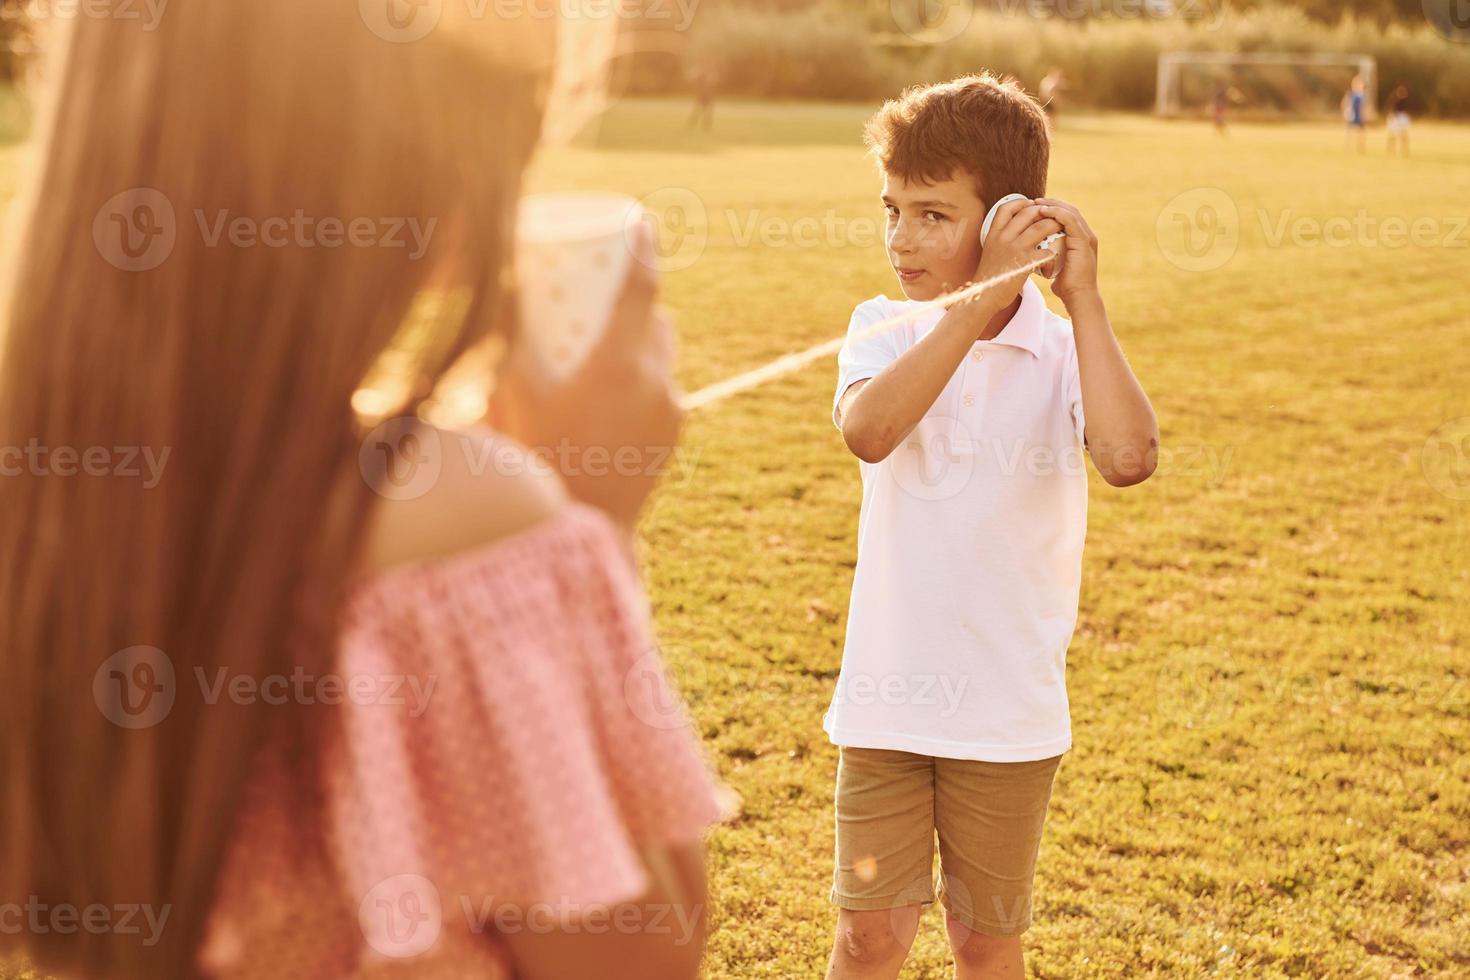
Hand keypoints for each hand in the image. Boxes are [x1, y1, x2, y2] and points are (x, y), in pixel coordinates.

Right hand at [490, 220, 682, 530]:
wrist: (582, 529)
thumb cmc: (535, 461)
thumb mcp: (511, 393)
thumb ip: (504, 337)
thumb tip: (498, 280)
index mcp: (621, 364)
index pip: (642, 288)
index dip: (643, 248)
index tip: (641, 220)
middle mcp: (657, 382)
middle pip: (656, 319)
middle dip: (637, 297)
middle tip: (604, 288)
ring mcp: (671, 410)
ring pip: (663, 355)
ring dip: (642, 338)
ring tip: (607, 335)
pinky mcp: (674, 435)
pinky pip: (664, 388)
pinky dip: (645, 376)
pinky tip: (619, 383)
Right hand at [955, 198, 1064, 314]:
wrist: (983, 297)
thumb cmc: (989, 276)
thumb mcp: (990, 251)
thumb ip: (1001, 239)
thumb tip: (1014, 230)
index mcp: (993, 234)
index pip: (1006, 208)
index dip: (1021, 202)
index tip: (1031, 204)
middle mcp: (1004, 238)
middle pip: (1028, 213)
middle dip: (1044, 212)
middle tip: (1053, 216)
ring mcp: (1015, 250)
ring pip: (1041, 228)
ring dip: (1054, 226)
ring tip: (1061, 230)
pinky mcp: (1025, 264)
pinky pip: (1046, 252)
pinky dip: (1053, 255)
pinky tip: (1053, 259)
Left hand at [1034, 198, 1099, 303]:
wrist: (1078, 297)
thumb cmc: (1066, 286)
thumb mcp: (1055, 266)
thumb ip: (1049, 258)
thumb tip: (1036, 257)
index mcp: (1080, 239)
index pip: (1067, 216)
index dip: (1052, 209)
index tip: (1035, 207)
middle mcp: (1086, 235)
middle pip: (1070, 210)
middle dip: (1052, 203)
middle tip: (1035, 200)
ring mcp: (1087, 237)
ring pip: (1070, 212)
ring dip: (1053, 205)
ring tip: (1037, 203)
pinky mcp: (1084, 242)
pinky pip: (1071, 221)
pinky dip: (1057, 213)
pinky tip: (1045, 211)